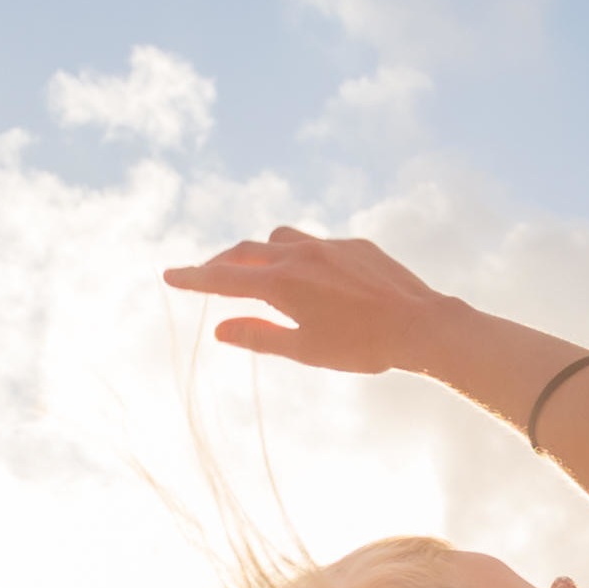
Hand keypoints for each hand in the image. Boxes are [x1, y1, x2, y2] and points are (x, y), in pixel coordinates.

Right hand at [160, 227, 456, 374]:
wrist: (420, 326)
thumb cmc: (362, 347)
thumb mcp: (305, 349)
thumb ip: (259, 336)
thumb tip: (219, 329)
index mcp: (280, 282)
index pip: (223, 278)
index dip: (193, 278)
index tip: (168, 275)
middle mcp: (299, 254)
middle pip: (245, 251)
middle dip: (222, 263)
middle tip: (207, 276)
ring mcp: (329, 245)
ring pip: (280, 238)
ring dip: (261, 252)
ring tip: (258, 271)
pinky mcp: (356, 245)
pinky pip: (317, 244)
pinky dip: (301, 256)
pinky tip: (311, 276)